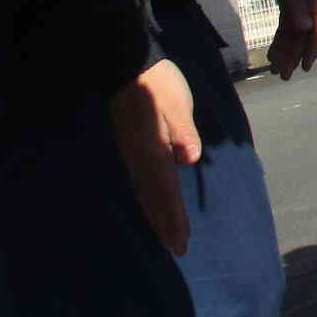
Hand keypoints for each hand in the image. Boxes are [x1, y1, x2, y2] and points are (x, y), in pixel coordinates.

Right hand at [110, 59, 199, 254]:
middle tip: (177, 249)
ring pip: (144, 192)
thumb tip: (188, 158)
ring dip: (156, 215)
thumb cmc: (158, 84)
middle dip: (165, 224)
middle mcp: (140, 158)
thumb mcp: (177, 104)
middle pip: (154, 199)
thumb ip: (183, 132)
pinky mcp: (130, 146)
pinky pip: (139, 181)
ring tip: (166, 235)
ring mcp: (132, 153)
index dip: (174, 219)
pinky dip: (147, 198)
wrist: (128, 67)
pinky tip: (150, 202)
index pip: (166, 192)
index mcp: (154, 151)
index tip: (181, 243)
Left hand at [259, 0, 316, 78]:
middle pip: (304, 36)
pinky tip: (274, 52)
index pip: (316, 31)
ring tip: (277, 69)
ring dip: (286, 51)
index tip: (305, 67)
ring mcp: (301, 6)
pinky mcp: (290, 5)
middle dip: (294, 56)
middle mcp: (312, 7)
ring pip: (294, 34)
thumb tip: (306, 31)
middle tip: (284, 75)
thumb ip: (299, 8)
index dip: (311, 50)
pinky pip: (287, 27)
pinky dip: (280, 40)